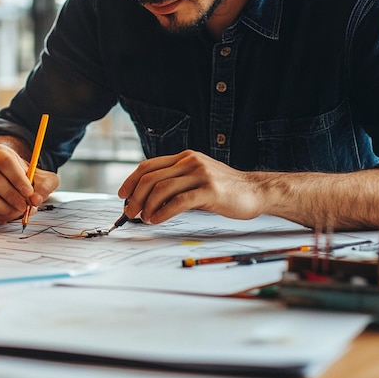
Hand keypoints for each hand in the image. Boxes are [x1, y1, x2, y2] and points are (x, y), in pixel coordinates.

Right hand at [0, 143, 58, 222]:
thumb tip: (36, 199)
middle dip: (10, 196)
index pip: (5, 162)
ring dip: (0, 207)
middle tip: (23, 206)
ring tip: (15, 212)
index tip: (28, 192)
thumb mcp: (41, 177)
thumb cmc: (24, 177)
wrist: (9, 179)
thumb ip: (44, 186)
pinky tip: (5, 216)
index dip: (17, 179)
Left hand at [118, 150, 263, 223]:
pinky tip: (157, 220)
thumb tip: (146, 200)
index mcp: (185, 157)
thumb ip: (176, 183)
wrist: (255, 191)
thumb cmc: (225, 189)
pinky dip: (163, 212)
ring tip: (144, 218)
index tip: (122, 195)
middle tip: (129, 212)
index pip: (149, 165)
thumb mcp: (197, 178)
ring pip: (162, 188)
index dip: (131, 180)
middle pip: (151, 177)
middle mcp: (190, 161)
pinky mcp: (210, 190)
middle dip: (135, 196)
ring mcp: (200, 174)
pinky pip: (179, 201)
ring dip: (147, 205)